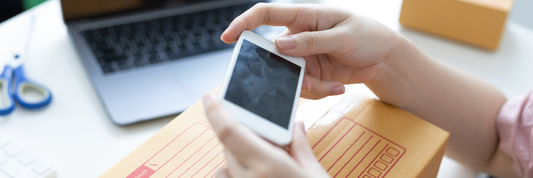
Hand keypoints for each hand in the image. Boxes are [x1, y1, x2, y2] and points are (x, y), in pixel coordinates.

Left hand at [203, 93, 329, 177]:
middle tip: (262, 137)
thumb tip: (296, 124)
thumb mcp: (314, 173)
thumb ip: (300, 146)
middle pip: (229, 147)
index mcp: (267, 165)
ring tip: (262, 165)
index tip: (209, 96)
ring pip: (225, 168)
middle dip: (240, 135)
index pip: (229, 131)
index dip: (216, 111)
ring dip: (237, 160)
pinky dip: (234, 176)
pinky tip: (255, 175)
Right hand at [221, 3, 404, 98]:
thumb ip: (311, 41)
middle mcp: (298, 37)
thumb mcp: (342, 36)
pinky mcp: (311, 75)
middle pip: (273, 54)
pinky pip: (303, 88)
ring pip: (288, 77)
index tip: (228, 36)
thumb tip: (280, 46)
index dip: (244, 23)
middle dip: (281, 71)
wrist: (384, 59)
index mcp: (303, 17)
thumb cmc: (367, 36)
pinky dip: (319, 92)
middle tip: (305, 80)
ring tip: (333, 86)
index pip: (266, 14)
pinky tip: (337, 87)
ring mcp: (303, 58)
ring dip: (308, 86)